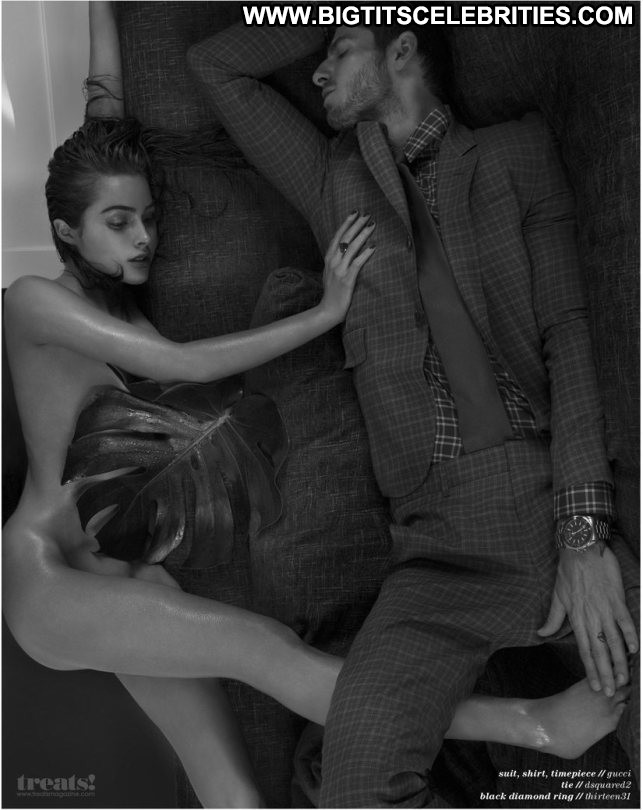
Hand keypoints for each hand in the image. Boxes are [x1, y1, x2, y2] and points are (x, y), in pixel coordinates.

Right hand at [320, 211, 374, 322]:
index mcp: (329, 258)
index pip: (338, 236)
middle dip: (357, 224)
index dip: (346, 223)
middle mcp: (333, 261)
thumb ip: (336, 261)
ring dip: (363, 234)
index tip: (355, 212)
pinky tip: (373, 247)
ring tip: (372, 225)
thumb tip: (346, 249)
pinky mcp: (347, 280)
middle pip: (345, 238)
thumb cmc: (332, 292)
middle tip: (367, 214)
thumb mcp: (330, 273)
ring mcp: (339, 270)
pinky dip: (365, 254)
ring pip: (352, 247)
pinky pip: (357, 263)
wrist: (328, 310)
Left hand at [538, 543, 637, 695]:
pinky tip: (635, 650)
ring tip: (624, 680)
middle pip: (599, 651)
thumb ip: (553, 618)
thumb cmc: (568, 571)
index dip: (590, 669)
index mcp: (577, 618)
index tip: (595, 686)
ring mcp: (605, 609)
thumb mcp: (557, 595)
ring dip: (620, 662)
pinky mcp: (616, 599)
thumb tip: (541, 634)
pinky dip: (631, 635)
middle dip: (606, 674)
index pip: (584, 650)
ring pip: (613, 641)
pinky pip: (625, 620)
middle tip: (611, 693)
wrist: (580, 548)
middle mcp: (591, 617)